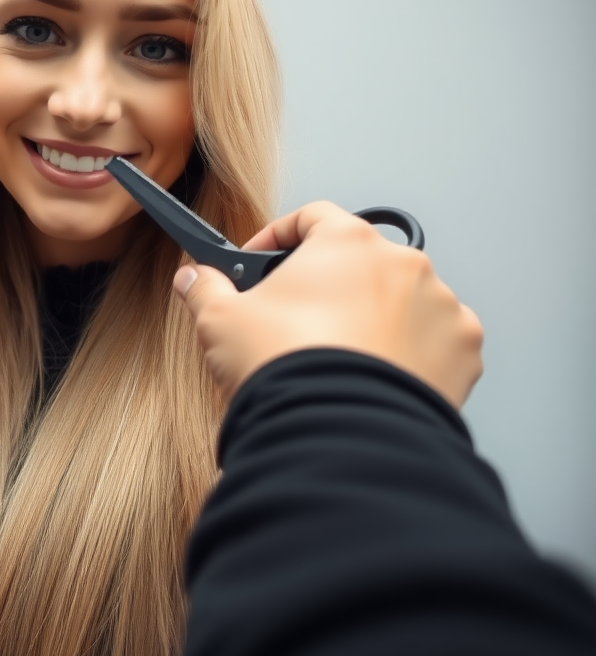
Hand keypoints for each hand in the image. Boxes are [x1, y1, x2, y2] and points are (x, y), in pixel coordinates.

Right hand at [174, 202, 482, 408]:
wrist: (339, 438)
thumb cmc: (287, 368)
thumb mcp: (223, 320)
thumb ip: (207, 289)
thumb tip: (193, 279)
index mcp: (347, 242)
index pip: (311, 217)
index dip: (277, 237)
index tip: (260, 260)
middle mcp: (403, 264)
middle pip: (357, 261)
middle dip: (327, 285)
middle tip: (296, 317)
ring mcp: (440, 306)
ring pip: (399, 300)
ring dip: (372, 317)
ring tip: (337, 355)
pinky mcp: (462, 352)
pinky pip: (433, 341)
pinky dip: (409, 352)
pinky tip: (374, 376)